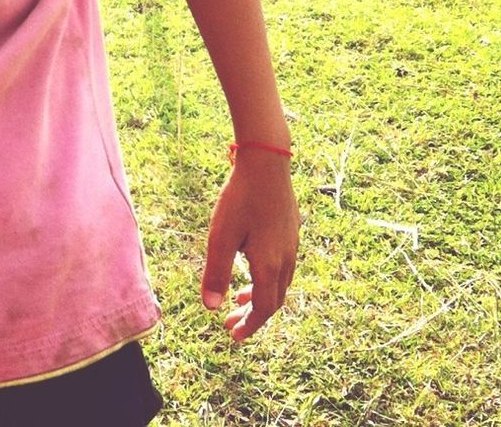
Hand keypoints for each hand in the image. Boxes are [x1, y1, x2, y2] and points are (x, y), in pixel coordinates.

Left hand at [201, 149, 299, 341]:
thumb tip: (210, 308)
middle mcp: (285, 261)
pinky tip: (250, 267)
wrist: (267, 164)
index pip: (263, 309)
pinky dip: (265, 280)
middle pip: (272, 301)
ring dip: (259, 298)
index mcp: (269, 266)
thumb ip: (216, 273)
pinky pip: (281, 268)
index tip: (233, 336)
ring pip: (278, 285)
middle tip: (230, 324)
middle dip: (252, 316)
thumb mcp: (221, 236)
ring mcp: (291, 247)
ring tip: (238, 300)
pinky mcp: (290, 233)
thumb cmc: (241, 198)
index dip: (249, 326)